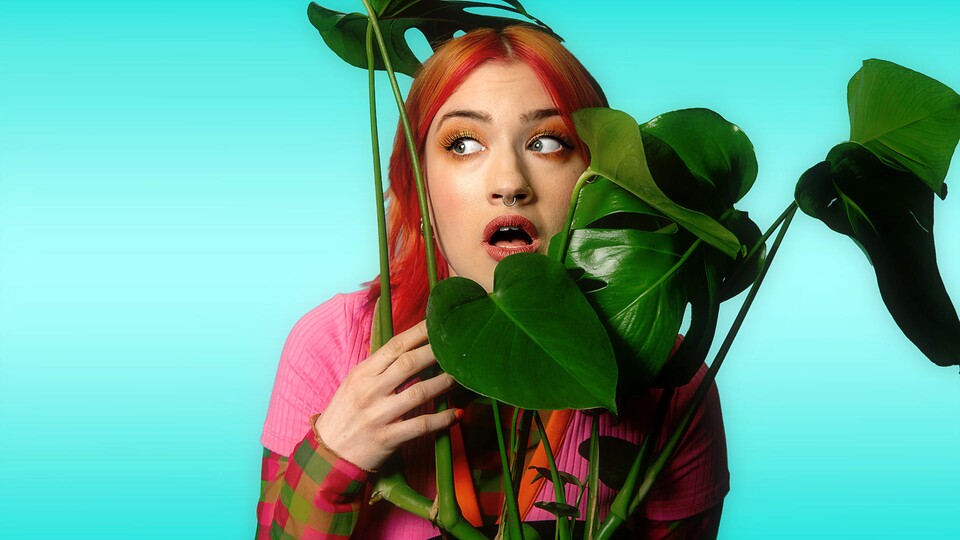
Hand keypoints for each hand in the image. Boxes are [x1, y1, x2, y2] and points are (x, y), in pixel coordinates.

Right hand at [314, 320, 458, 470]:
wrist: (328, 454)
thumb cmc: (345, 415)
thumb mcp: (354, 385)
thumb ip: (379, 368)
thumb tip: (409, 349)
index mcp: (362, 374)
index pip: (394, 346)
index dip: (419, 333)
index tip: (438, 324)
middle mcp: (370, 391)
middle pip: (409, 364)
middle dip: (436, 352)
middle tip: (458, 346)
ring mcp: (379, 415)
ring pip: (419, 393)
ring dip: (444, 383)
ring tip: (462, 377)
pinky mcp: (387, 438)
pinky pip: (420, 425)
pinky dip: (441, 419)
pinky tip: (456, 414)